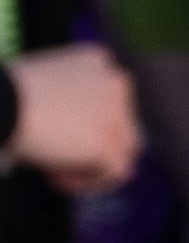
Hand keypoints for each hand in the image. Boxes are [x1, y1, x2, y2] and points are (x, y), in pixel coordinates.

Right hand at [7, 43, 136, 190]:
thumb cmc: (1, 95)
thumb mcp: (38, 85)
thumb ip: (64, 100)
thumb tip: (70, 130)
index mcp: (97, 62)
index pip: (109, 98)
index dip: (85, 122)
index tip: (53, 135)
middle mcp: (115, 81)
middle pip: (121, 123)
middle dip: (92, 144)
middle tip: (55, 156)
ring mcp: (117, 112)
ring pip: (123, 148)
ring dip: (91, 164)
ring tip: (52, 169)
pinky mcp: (108, 141)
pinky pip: (116, 171)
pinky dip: (88, 181)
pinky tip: (54, 177)